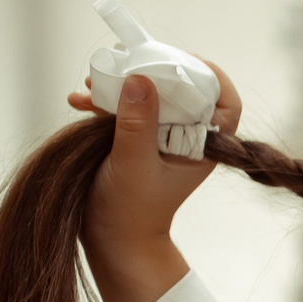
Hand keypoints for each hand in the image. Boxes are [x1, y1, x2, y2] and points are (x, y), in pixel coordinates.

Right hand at [64, 58, 241, 301]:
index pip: (224, 104)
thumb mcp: (133, 163)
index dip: (210, 77)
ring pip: (150, 95)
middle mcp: (185, 138)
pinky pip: (124, 108)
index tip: (182, 62)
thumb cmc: (130, 211)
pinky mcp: (134, 137)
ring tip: (94, 84)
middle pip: (183, 90)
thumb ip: (138, 123)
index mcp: (202, 146)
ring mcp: (159, 137)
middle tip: (127, 62)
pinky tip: (78, 101)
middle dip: (153, 72)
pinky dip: (103, 101)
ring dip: (121, 85)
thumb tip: (141, 79)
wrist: (111, 239)